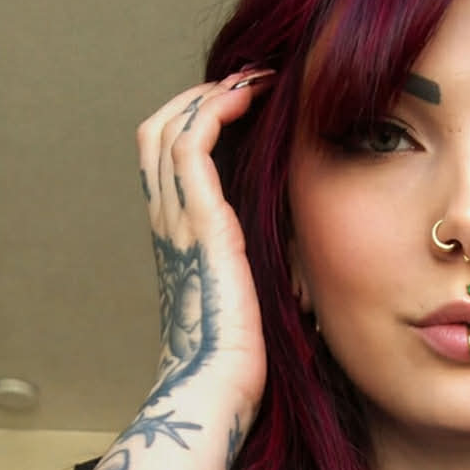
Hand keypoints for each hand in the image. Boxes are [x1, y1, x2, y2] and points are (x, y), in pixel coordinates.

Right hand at [135, 70, 274, 418]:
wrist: (220, 389)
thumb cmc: (244, 361)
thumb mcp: (259, 297)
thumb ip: (269, 261)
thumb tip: (310, 244)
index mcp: (182, 241)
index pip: (173, 160)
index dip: (202, 122)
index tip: (250, 107)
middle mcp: (170, 224)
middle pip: (160, 131)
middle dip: (203, 96)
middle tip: (252, 82)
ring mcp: (178, 221)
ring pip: (168, 127)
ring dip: (211, 94)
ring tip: (253, 80)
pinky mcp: (200, 224)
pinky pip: (192, 144)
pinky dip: (215, 109)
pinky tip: (248, 98)